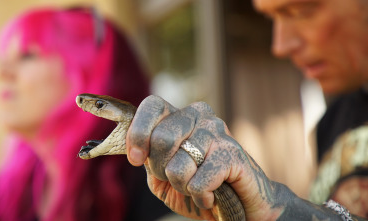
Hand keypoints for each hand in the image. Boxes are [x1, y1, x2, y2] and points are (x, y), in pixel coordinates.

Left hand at [125, 95, 282, 219]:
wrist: (237, 205)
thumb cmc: (196, 186)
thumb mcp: (162, 172)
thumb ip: (147, 157)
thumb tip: (133, 150)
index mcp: (180, 115)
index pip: (152, 105)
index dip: (138, 133)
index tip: (137, 159)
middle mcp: (200, 115)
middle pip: (162, 138)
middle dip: (161, 168)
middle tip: (177, 177)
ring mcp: (218, 131)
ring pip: (178, 165)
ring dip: (182, 185)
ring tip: (196, 186)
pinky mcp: (232, 154)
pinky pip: (198, 182)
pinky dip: (200, 196)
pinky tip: (210, 195)